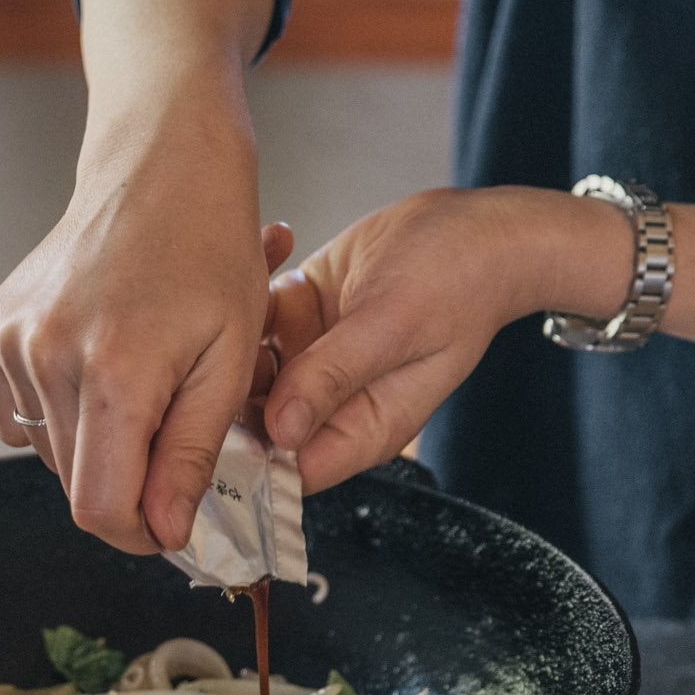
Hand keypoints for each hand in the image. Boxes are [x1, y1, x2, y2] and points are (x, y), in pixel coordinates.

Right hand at [0, 90, 285, 553]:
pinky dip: (58, 414)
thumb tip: (164, 530)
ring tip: (140, 385)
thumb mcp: (232, 360)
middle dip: (127, 482)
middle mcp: (46, 357)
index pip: (100, 508)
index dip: (139, 532)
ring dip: (95, 444)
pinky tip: (96, 369)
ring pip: (48, 453)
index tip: (172, 521)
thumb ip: (192, 453)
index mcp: (113, 372)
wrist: (159, 167)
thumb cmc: (210, 251)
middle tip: (172, 434)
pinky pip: (19, 416)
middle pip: (75, 484)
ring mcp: (11, 341)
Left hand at [261, 186, 630, 490]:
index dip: (245, 451)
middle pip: (255, 419)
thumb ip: (335, 376)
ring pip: (246, 362)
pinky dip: (257, 278)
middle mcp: (332, 403)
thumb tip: (281, 432)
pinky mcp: (303, 316)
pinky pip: (257, 312)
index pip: (287, 468)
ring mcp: (313, 360)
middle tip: (229, 324)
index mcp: (361, 428)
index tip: (213, 409)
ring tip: (268, 271)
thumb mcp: (395, 327)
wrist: (482, 226)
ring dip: (241, 320)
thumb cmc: (461, 281)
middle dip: (232, 378)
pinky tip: (283, 240)